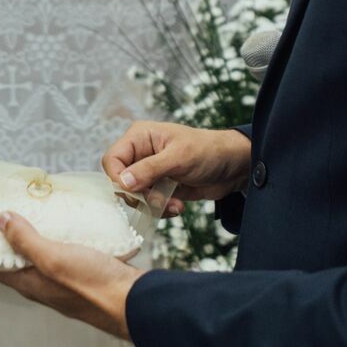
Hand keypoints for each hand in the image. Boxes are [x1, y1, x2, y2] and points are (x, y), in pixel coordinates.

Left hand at [0, 213, 143, 338]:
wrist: (137, 301)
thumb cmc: (93, 285)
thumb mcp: (53, 258)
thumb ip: (26, 241)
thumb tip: (0, 220)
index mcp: (31, 284)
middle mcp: (46, 284)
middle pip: (19, 258)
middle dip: (10, 234)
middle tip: (6, 205)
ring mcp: (67, 279)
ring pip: (45, 253)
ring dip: (39, 232)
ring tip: (37, 205)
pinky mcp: (87, 272)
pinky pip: (69, 251)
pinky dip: (64, 235)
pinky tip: (70, 219)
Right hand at [102, 121, 250, 216]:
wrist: (233, 167)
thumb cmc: (208, 151)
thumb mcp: (179, 158)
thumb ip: (150, 169)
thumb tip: (123, 182)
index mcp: (140, 137)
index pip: (112, 159)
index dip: (117, 178)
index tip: (134, 192)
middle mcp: (140, 153)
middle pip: (120, 180)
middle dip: (138, 195)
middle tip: (158, 201)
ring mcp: (149, 172)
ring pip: (134, 196)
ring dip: (152, 205)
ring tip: (175, 205)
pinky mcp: (159, 187)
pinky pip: (148, 203)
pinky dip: (160, 209)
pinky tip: (178, 207)